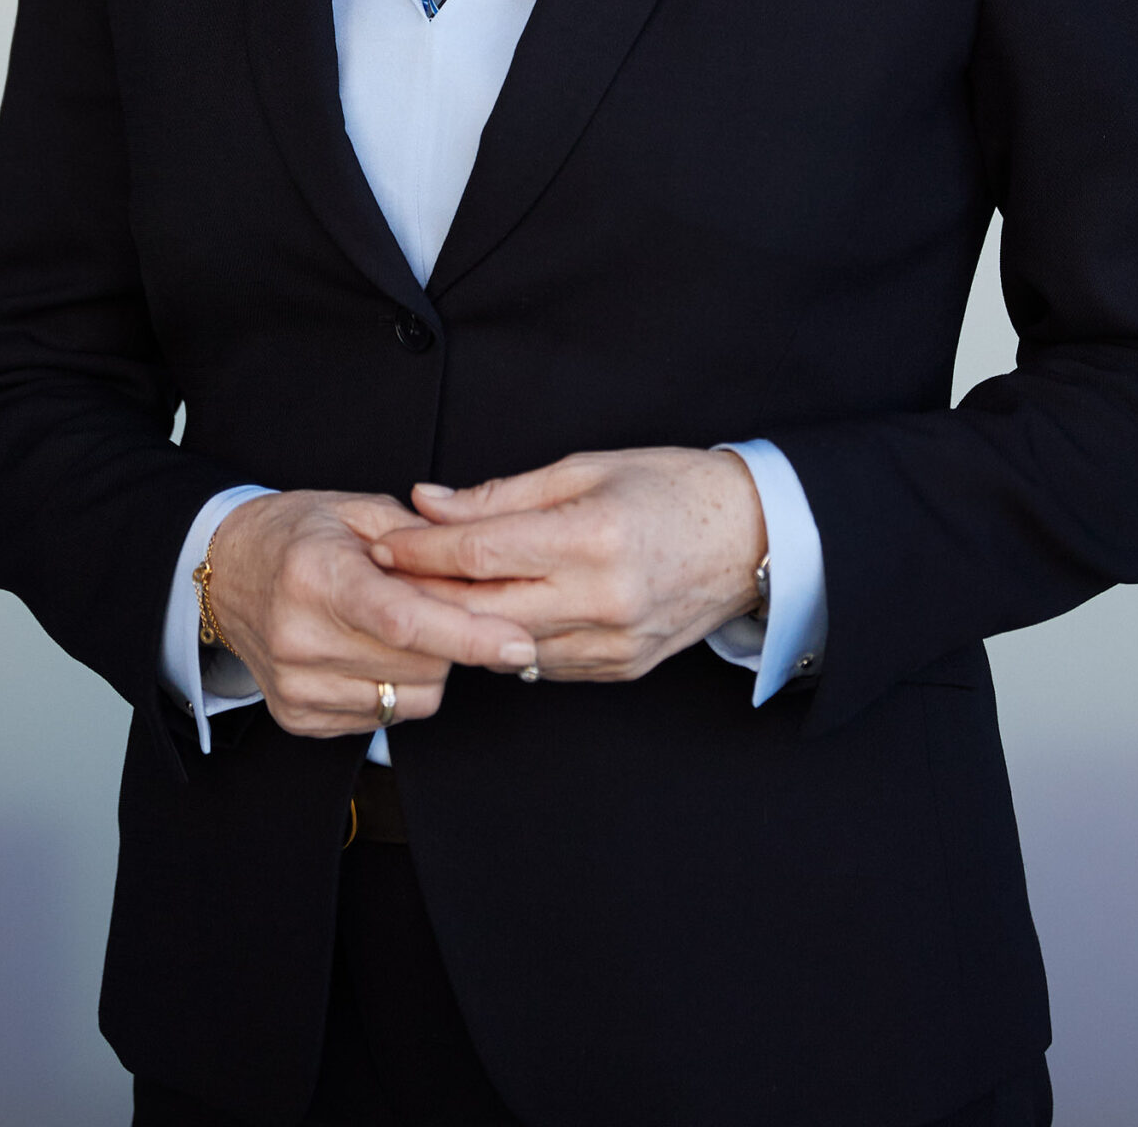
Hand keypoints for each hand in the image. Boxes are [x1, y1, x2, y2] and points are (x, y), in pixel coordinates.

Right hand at [204, 491, 538, 737]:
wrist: (225, 575)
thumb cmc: (297, 536)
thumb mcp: (356, 511)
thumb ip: (421, 538)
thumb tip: (479, 570)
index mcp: (316, 576)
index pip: (404, 620)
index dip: (468, 635)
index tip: (518, 643)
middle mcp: (300, 638)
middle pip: (420, 663)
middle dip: (449, 635)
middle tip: (432, 600)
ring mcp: (296, 686)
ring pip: (410, 699)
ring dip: (425, 666)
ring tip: (395, 626)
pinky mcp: (298, 718)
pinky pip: (384, 718)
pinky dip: (395, 687)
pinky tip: (369, 652)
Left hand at [368, 449, 766, 683]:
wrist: (753, 536)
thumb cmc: (671, 487)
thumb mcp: (586, 468)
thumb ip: (502, 495)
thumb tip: (431, 504)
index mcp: (592, 537)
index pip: (480, 553)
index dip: (421, 550)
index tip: (384, 542)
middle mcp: (602, 598)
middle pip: (481, 610)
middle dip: (424, 595)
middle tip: (384, 578)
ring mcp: (612, 642)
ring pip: (507, 647)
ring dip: (461, 625)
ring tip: (425, 597)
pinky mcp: (620, 669)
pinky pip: (543, 664)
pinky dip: (511, 642)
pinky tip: (493, 618)